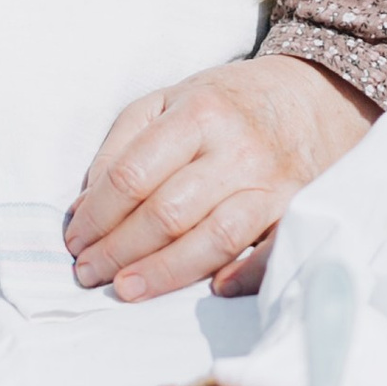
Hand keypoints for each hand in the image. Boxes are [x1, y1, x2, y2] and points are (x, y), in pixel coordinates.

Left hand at [64, 53, 375, 301]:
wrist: (311, 96)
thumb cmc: (225, 104)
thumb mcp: (165, 101)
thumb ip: (121, 149)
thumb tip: (85, 208)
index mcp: (199, 114)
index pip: (133, 175)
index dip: (96, 215)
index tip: (75, 239)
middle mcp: (238, 149)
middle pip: (168, 212)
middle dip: (119, 250)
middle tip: (88, 272)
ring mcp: (273, 183)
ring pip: (215, 238)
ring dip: (165, 271)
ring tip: (126, 289)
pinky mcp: (299, 210)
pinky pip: (274, 251)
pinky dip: (246, 273)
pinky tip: (214, 288)